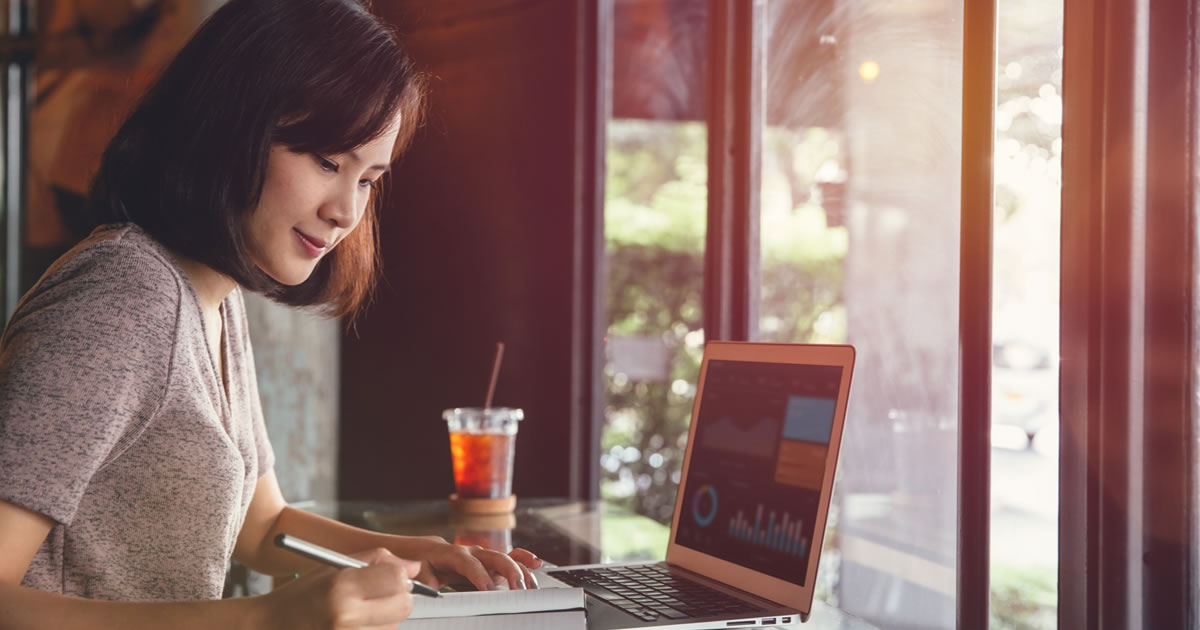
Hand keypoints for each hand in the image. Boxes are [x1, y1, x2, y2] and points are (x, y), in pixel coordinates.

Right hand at [258, 547, 420, 629]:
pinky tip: (355, 626)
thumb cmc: (300, 597)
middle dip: (397, 597)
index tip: (390, 576)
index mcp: (341, 588)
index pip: (397, 578)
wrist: (270, 628)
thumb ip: (376, 560)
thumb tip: (413, 566)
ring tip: (358, 613)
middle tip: (379, 595)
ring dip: (385, 618)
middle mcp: (346, 617)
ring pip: (394, 626)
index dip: (398, 575)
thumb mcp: (332, 567)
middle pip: (403, 605)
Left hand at [402, 536, 543, 591]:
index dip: (480, 576)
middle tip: (517, 590)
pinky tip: (537, 564)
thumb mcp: (417, 570)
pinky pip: (510, 557)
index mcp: (453, 554)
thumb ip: (424, 579)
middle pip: (495, 558)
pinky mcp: (490, 562)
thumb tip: (429, 586)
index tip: (489, 590)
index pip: (469, 564)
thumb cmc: (421, 561)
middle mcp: (472, 552)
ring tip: (531, 586)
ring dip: (521, 571)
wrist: (425, 550)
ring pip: (507, 559)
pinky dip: (524, 559)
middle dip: (508, 573)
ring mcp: (483, 555)